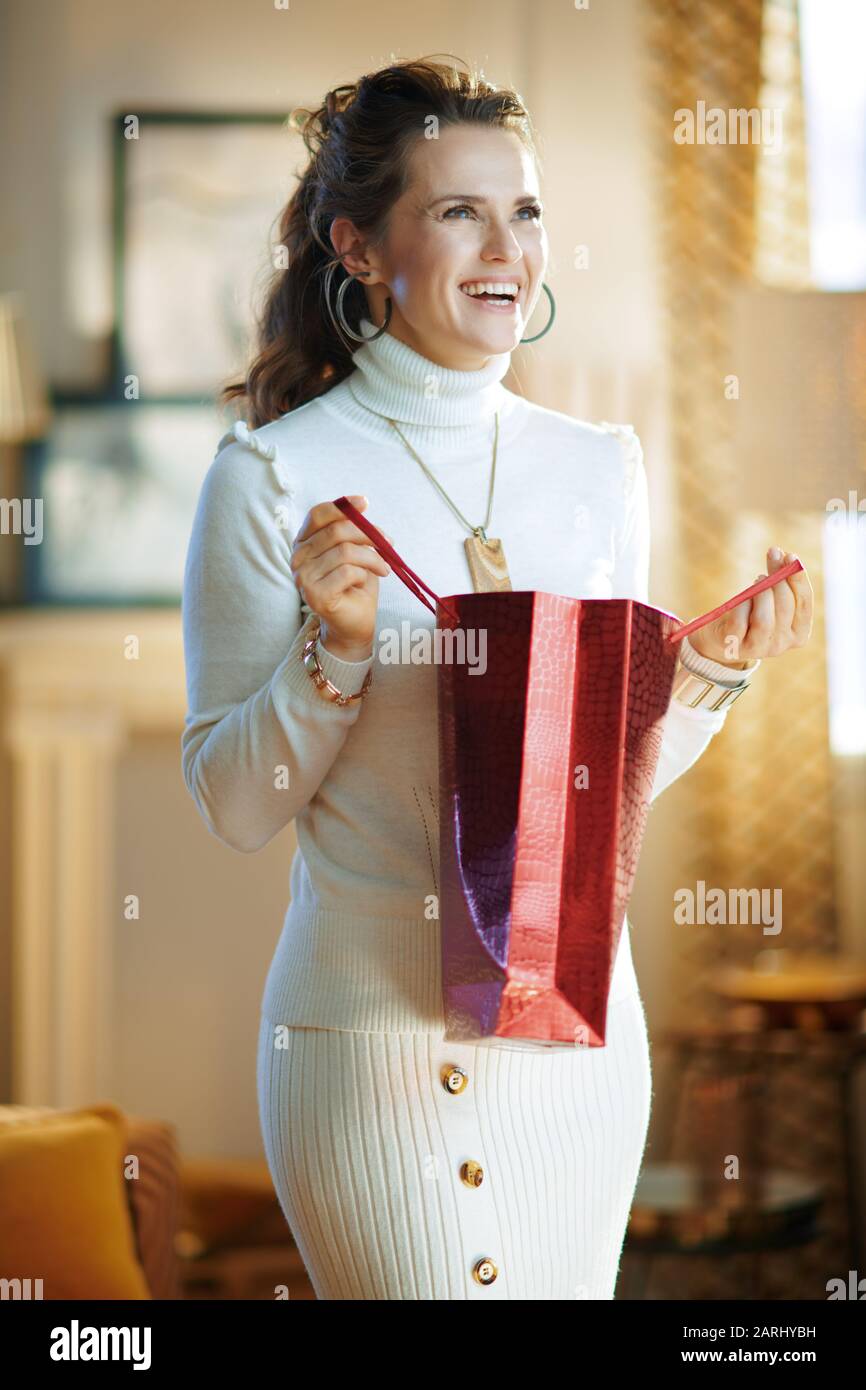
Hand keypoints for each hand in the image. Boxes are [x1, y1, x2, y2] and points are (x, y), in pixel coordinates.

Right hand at [290, 496, 390, 661]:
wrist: (355, 622)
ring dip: (372, 559)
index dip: (341, 506)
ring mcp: (303, 578)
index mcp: (304, 543)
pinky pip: (348, 572)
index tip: (366, 503)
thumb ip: (352, 530)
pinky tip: (364, 583)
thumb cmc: (356, 584)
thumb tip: (361, 506)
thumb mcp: (355, 550)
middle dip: (369, 535)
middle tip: (389, 544)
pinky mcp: (315, 595)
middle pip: (336, 531)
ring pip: (346, 552)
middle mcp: (297, 558)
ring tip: (382, 569)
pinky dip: (363, 575)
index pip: (317, 515)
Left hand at [687, 546, 812, 668]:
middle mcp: (781, 644)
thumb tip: (783, 555)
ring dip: (761, 593)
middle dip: (778, 577)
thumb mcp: (770, 599)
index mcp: (798, 634)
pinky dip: (741, 604)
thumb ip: (780, 581)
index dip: (799, 579)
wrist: (721, 640)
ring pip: (764, 619)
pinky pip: (740, 621)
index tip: (790, 556)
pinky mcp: (735, 646)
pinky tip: (741, 598)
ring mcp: (758, 648)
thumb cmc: (751, 614)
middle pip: (785, 607)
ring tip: (758, 580)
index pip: (804, 604)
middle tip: (772, 556)